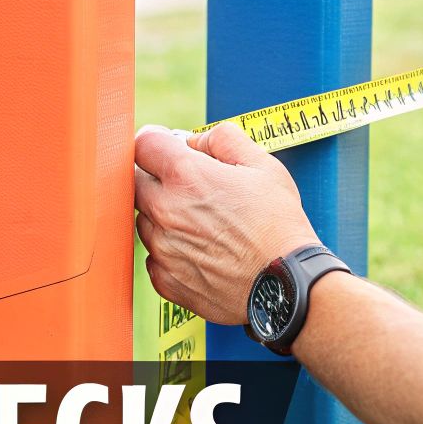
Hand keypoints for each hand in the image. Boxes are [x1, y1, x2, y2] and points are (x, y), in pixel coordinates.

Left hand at [133, 124, 320, 324]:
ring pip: (144, 221)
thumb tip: (195, 141)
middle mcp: (164, 211)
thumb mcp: (262, 165)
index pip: (144, 145)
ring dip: (163, 216)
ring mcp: (161, 249)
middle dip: (156, 178)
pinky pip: (154, 257)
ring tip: (203, 224)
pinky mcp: (165, 280)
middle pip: (135, 182)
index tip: (170, 150)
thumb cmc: (279, 223)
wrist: (287, 284)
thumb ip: (223, 139)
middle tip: (190, 188)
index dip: (158, 142)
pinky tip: (202, 251)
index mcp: (185, 177)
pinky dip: (171, 251)